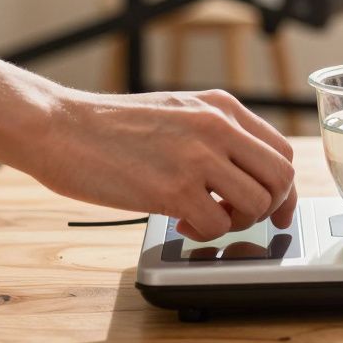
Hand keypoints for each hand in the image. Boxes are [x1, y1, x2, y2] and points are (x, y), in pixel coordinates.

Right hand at [32, 89, 296, 240]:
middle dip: (270, 208)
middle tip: (241, 219)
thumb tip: (248, 172)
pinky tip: (180, 222)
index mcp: (223, 108)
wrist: (59, 127)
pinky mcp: (173, 190)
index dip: (284, 187)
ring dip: (236, 222)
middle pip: (281, 178)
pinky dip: (204, 234)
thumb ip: (217, 134)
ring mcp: (197, 158)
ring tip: (205, 217)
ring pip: (257, 204)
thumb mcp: (179, 111)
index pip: (281, 152)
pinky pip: (217, 226)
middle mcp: (218, 128)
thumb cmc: (112, 126)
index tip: (276, 208)